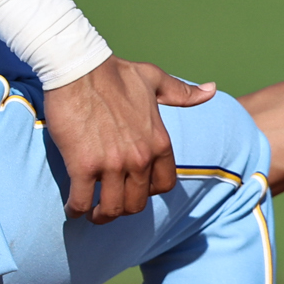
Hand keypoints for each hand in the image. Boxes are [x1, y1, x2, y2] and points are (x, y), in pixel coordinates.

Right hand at [42, 57, 215, 222]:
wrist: (78, 67)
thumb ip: (182, 93)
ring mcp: (112, 164)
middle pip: (136, 204)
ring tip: (90, 212)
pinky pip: (82, 201)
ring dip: (101, 215)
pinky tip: (72, 208)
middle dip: (122, 209)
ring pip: (112, 208)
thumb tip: (211, 90)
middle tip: (108, 206)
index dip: (147, 192)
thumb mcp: (154, 80)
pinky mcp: (83, 166)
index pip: (163, 186)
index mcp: (158, 142)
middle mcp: (139, 158)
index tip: (132, 189)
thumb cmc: (114, 72)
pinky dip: (76, 210)